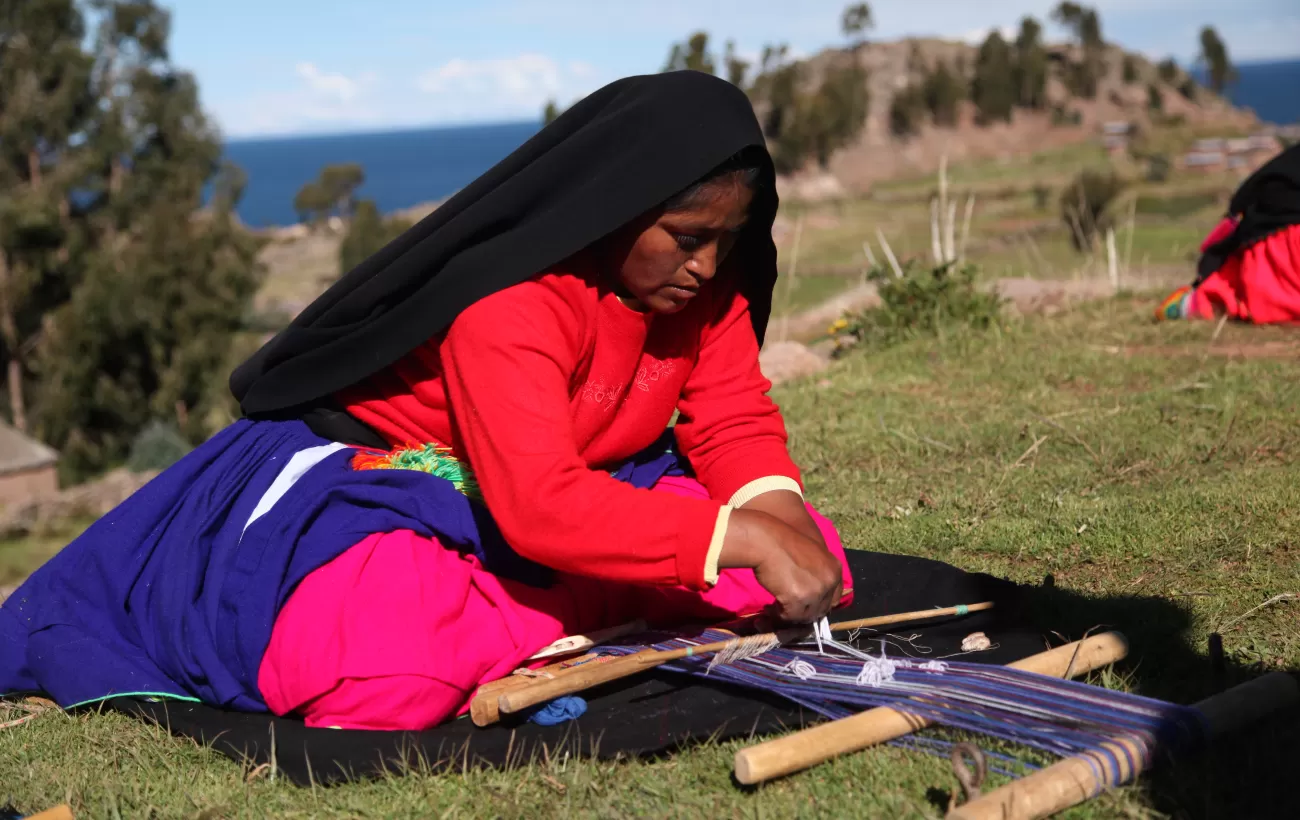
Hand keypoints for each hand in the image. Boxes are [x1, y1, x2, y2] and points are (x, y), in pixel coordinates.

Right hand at [719, 508, 842, 623]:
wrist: (766, 541)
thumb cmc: (783, 543)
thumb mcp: (810, 554)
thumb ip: (817, 573)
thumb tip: (813, 596)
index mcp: (834, 569)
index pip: (834, 598)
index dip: (819, 604)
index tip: (805, 604)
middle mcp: (829, 581)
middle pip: (821, 610)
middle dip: (805, 611)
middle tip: (787, 607)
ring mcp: (815, 591)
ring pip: (806, 616)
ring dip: (791, 614)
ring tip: (775, 607)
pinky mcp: (798, 599)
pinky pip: (790, 617)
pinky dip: (778, 615)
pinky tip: (769, 608)